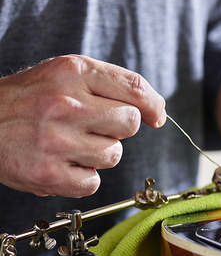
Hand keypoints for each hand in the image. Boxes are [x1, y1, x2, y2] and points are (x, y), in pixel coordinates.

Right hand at [0, 55, 166, 196]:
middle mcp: (65, 104)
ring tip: (71, 143)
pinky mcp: (48, 173)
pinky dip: (83, 177)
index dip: (153, 106)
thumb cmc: (29, 99)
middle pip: (129, 123)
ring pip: (114, 154)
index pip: (135, 88)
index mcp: (72, 72)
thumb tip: (156, 112)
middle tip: (93, 126)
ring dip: (99, 153)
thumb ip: (110, 85)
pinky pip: (93, 182)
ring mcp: (56, 140)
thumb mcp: (64, 74)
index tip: (155, 116)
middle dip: (118, 128)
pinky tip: (63, 163)